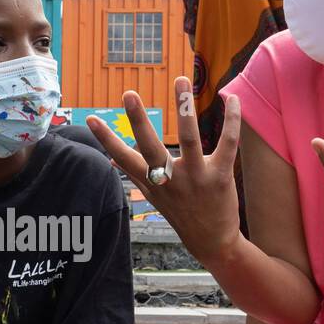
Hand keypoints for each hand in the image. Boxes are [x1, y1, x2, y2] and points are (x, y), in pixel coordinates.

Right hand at [88, 80, 243, 266]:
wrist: (213, 243)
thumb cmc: (182, 215)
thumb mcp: (155, 197)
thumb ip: (135, 174)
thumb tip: (110, 159)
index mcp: (152, 182)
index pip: (124, 158)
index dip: (107, 139)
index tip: (91, 118)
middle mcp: (170, 179)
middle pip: (150, 147)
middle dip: (138, 121)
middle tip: (128, 94)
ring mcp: (195, 178)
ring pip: (189, 139)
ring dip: (184, 108)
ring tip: (180, 80)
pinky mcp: (221, 176)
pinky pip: (228, 144)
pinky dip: (232, 120)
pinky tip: (232, 99)